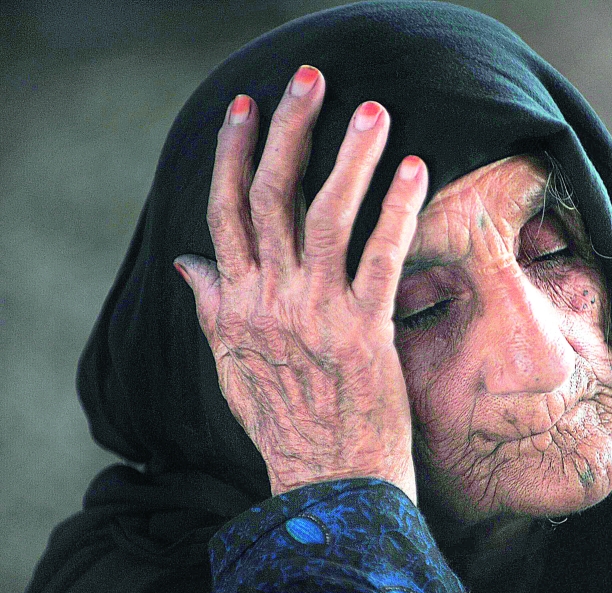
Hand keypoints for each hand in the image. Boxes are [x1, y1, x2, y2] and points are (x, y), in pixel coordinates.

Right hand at [172, 65, 426, 502]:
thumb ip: (210, 308)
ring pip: (325, 216)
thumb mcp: (232, 365)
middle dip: (289, 130)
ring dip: (349, 157)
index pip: (227, 211)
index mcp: (235, 303)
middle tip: (310, 78)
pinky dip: (397, 211)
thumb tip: (185, 262)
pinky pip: (381, 258)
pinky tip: (414, 170)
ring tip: (373, 110)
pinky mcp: (363, 332)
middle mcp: (268, 300)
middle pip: (271, 196)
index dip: (235, 155)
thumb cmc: (285, 424)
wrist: (327, 482)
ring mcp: (315, 314)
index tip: (248, 107)